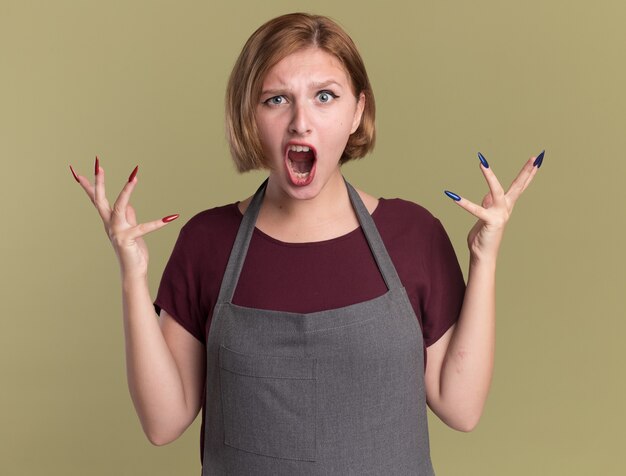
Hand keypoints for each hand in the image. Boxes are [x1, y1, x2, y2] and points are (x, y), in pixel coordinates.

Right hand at [70, 157, 178, 278]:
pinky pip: (144, 228)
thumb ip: (129, 216)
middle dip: (98, 182)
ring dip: (127, 191)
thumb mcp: (131, 230)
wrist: (133, 271)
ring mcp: (117, 231)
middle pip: (100, 199)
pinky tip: (171, 217)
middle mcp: (110, 224)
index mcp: (110, 221)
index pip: (97, 199)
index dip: (89, 185)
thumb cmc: (133, 251)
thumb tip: (128, 204)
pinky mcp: (128, 239)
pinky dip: (158, 223)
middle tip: (98, 164)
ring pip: (119, 206)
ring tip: (134, 177)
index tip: (78, 171)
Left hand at [445, 151, 543, 262]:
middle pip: (518, 186)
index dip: (528, 173)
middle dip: (527, 171)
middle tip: (535, 157)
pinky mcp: (490, 222)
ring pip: (496, 191)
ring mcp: (499, 214)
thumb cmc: (484, 235)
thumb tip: (488, 194)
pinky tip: (452, 196)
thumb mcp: (486, 215)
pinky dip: (463, 203)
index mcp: (506, 205)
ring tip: (482, 162)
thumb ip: (488, 204)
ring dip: (489, 176)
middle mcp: (506, 208)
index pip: (519, 186)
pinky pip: (475, 210)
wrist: (483, 254)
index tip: (536, 160)